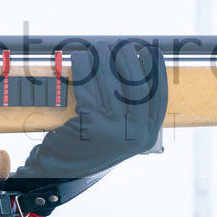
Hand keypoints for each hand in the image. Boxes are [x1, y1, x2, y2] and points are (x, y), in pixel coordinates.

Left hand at [0, 39, 167, 211]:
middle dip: (129, 60)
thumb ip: (129, 108)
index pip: (159, 99)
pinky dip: (85, 70)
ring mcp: (115, 131)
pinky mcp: (93, 126)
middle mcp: (135, 136)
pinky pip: (90, 88)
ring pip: (111, 83)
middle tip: (120, 45)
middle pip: (137, 87)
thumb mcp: (116, 132)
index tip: (151, 52)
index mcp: (146, 137)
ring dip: (104, 59)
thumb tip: (136, 66)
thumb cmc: (86, 146)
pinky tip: (82, 60)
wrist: (58, 170)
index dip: (157, 73)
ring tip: (99, 48)